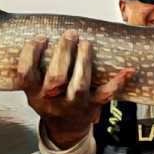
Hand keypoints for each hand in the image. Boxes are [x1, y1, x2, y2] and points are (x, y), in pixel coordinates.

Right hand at [16, 30, 134, 148]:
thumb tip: (38, 26)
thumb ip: (36, 63)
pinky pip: (105, 95)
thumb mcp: (35, 84)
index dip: (31, 55)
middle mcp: (51, 101)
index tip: (40, 38)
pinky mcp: (91, 107)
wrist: (64, 128)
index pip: (26, 74)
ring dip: (84, 62)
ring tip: (86, 43)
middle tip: (70, 34)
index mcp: (33, 92)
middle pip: (56, 79)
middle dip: (63, 53)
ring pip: (79, 86)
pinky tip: (128, 70)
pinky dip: (118, 82)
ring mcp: (72, 105)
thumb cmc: (50, 96)